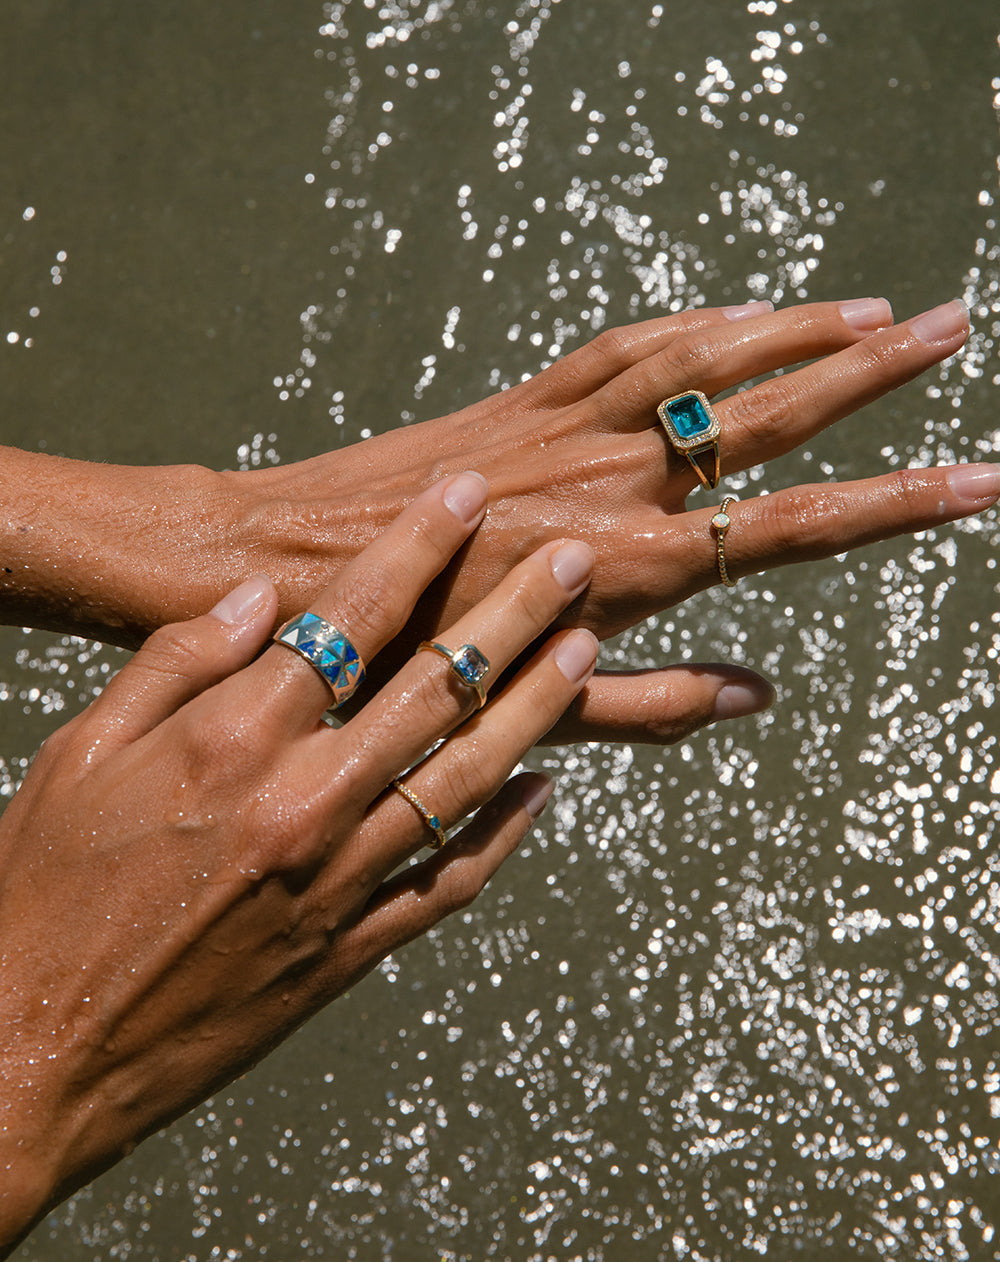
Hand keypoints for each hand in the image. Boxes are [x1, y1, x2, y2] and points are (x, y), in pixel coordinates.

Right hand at [0, 474, 598, 1250]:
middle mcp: (301, 803)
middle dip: (512, 612)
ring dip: (533, 707)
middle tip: (573, 558)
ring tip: (587, 649)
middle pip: (433, 686)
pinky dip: (502, 833)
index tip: (467, 496)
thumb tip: (261, 598)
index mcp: (230, 740)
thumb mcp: (79, 753)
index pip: (349, 616)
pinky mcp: (349, 950)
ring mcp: (337, 882)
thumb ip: (176, 664)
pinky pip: (449, 881)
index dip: (417, 546)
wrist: (35, 1049)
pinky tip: (542, 787)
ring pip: (465, 777)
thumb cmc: (41, 891)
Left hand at [189, 295, 995, 739]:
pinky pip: (625, 347)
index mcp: (632, 566)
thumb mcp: (532, 702)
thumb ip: (655, 701)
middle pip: (770, 416)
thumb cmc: (407, 654)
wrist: (297, 567)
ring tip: (877, 311)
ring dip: (796, 331)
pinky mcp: (521, 398)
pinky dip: (693, 325)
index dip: (898, 503)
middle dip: (872, 376)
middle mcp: (615, 484)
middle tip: (953, 329)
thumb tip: (763, 694)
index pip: (796, 526)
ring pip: (706, 362)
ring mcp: (568, 429)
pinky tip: (743, 311)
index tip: (981, 481)